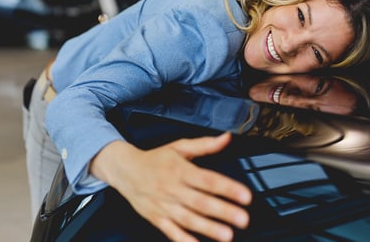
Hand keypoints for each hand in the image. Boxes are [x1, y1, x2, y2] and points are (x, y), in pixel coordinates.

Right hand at [91, 132, 251, 241]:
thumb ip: (205, 145)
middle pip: (200, 201)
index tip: (245, 195)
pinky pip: (171, 232)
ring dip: (208, 228)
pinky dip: (184, 240)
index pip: (207, 180)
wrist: (125, 170)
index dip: (227, 188)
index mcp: (180, 170)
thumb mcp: (179, 147)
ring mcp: (164, 205)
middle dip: (223, 211)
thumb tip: (227, 138)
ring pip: (188, 219)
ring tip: (227, 235)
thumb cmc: (155, 160)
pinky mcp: (157, 218)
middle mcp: (173, 188)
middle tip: (243, 219)